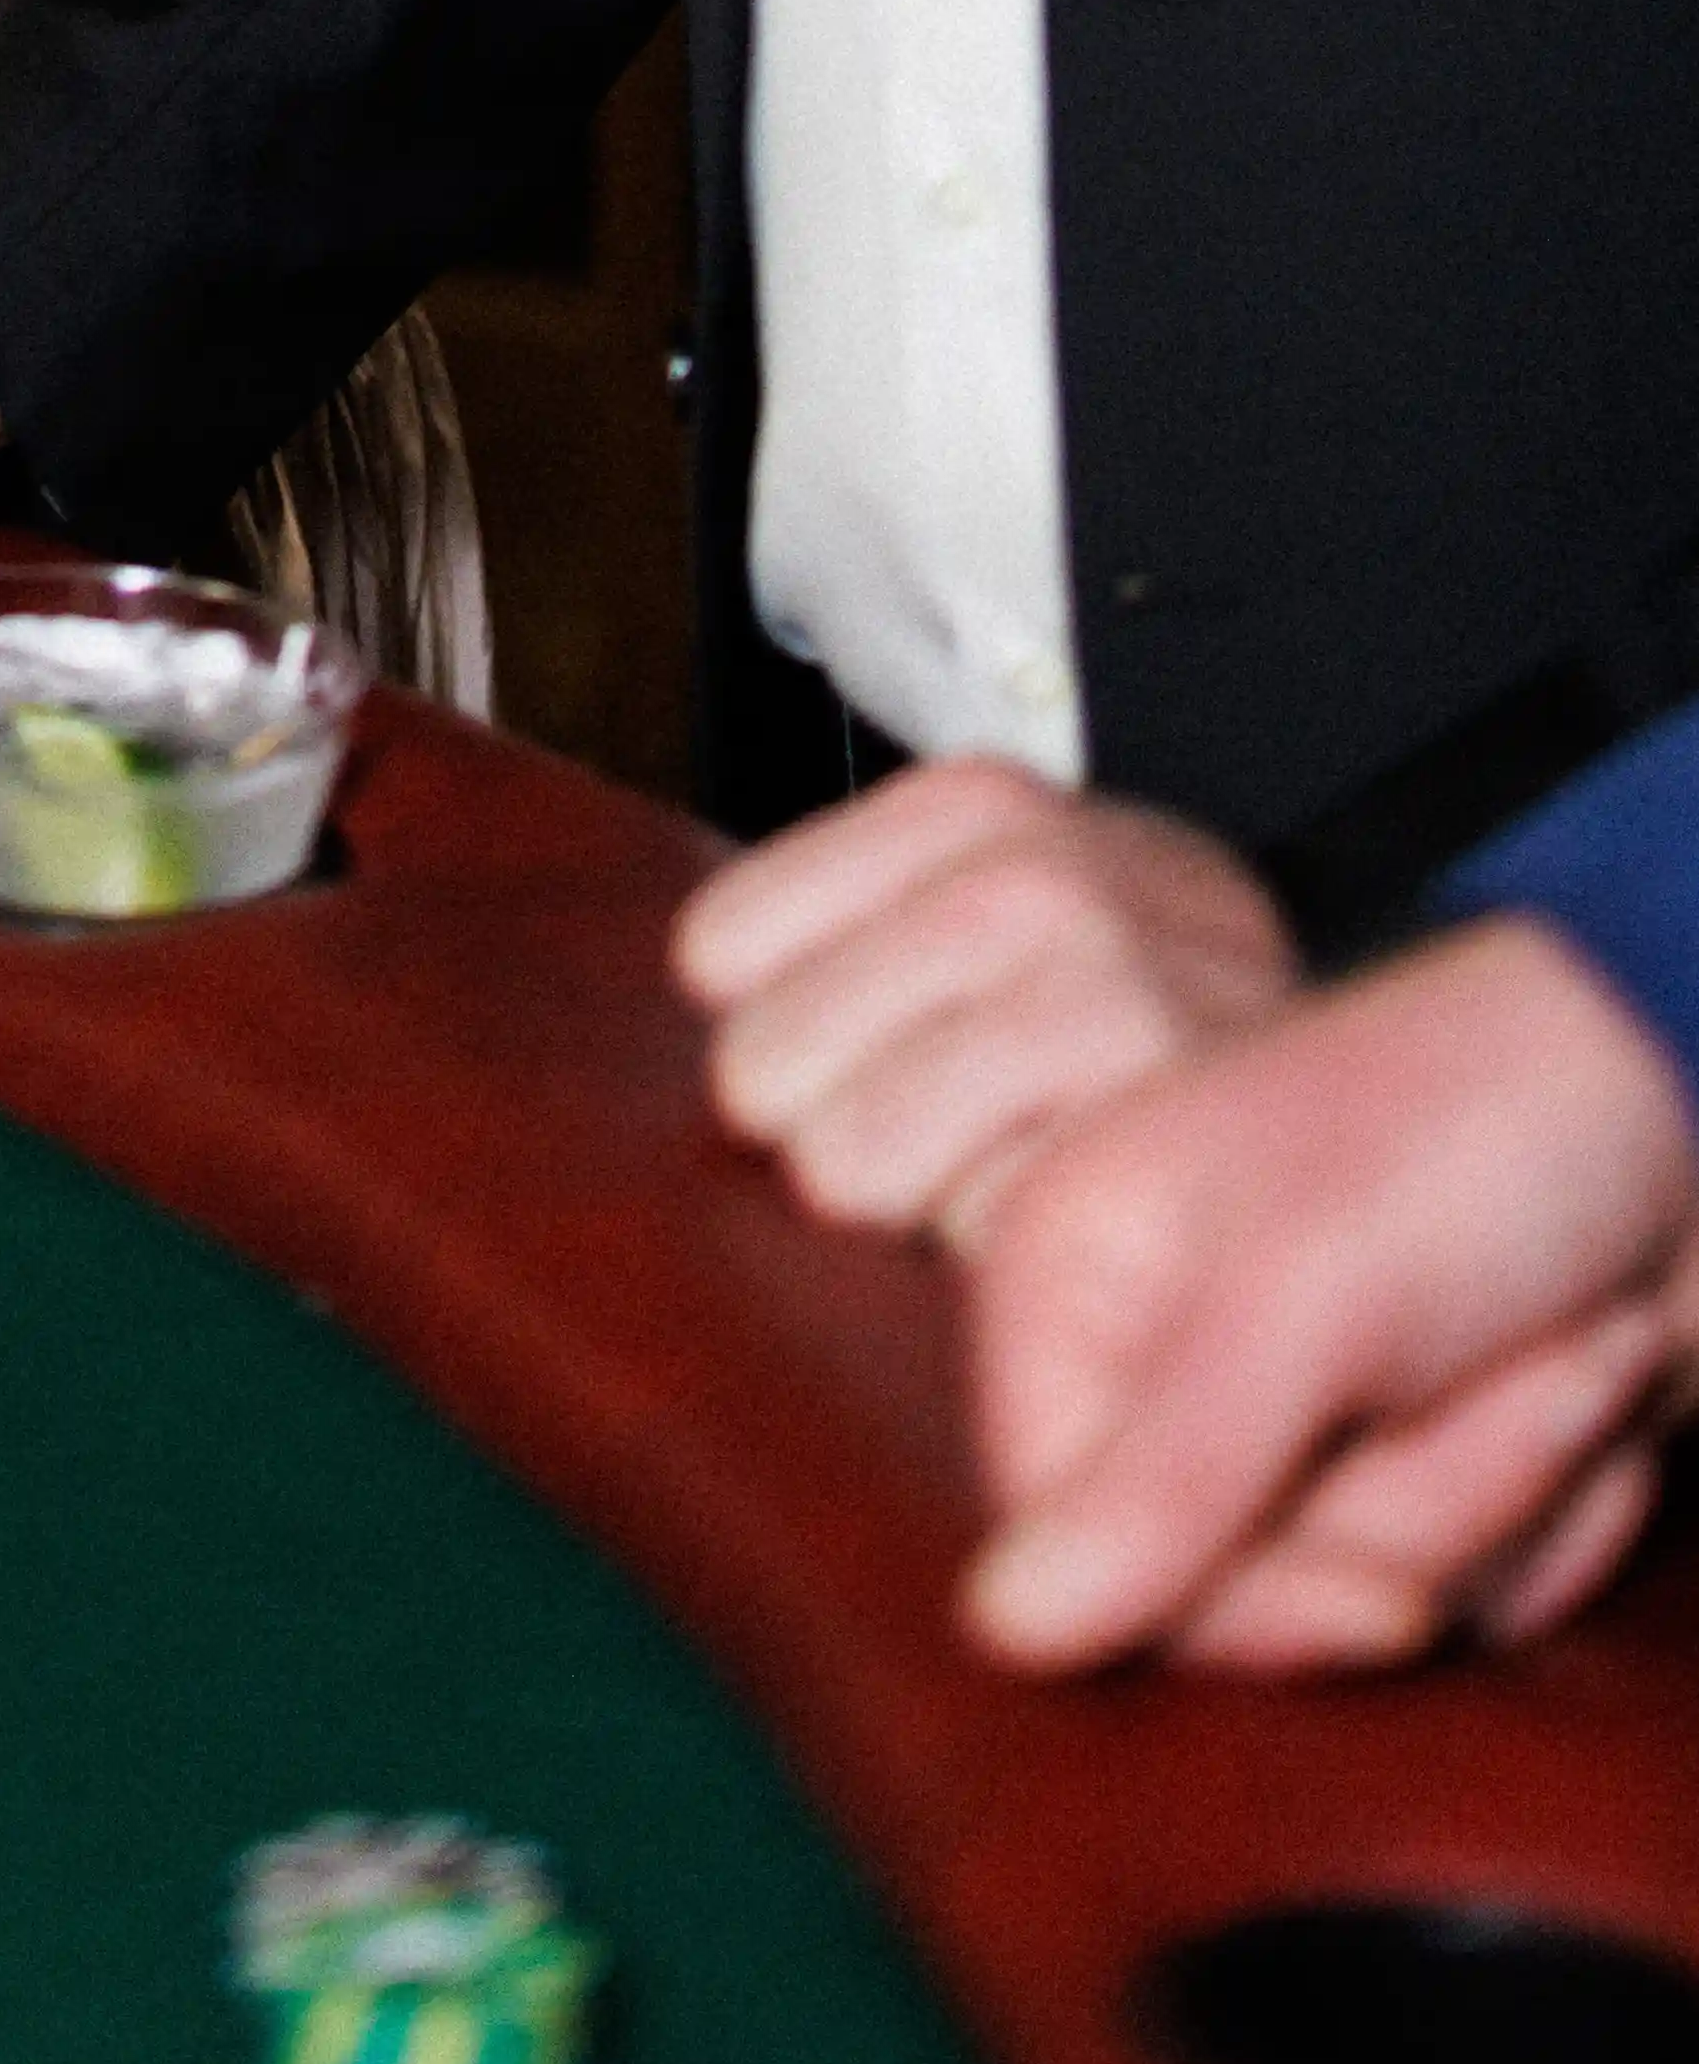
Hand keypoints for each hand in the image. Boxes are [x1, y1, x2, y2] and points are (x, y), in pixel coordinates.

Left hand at [675, 766, 1297, 1250]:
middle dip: (825, 1114)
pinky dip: (1008, 1251)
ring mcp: (1111, 1018)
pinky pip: (971, 1247)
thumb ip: (844, 931)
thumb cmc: (1126, 1001)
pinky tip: (1071, 1207)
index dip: (773, 1015)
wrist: (1362, 1076)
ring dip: (906, 1193)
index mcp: (977, 812)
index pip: (723, 949)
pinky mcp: (1156, 1160)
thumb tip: (701, 1014)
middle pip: (761, 1068)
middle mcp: (1043, 892)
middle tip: (934, 1116)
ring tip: (1001, 1159)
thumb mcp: (995, 897)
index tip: (857, 1034)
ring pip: (842, 1165)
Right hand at [959, 912, 1698, 1673]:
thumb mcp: (1310, 1297)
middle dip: (1421, 1514)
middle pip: (1248, 1602)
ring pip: (1377, 1600)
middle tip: (1485, 1367)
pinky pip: (1472, 1592)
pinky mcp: (1412, 1463)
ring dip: (1510, 1491)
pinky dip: (1563, 1506)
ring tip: (1563, 1343)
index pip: (1088, 1571)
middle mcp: (1157, 1364)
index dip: (1248, 1612)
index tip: (1391, 1602)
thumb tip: (1001, 1632)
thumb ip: (1163, 1474)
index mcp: (1070, 1285)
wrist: (1692, 1093)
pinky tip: (1591, 1375)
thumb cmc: (1473, 1138)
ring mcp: (1293, 1422)